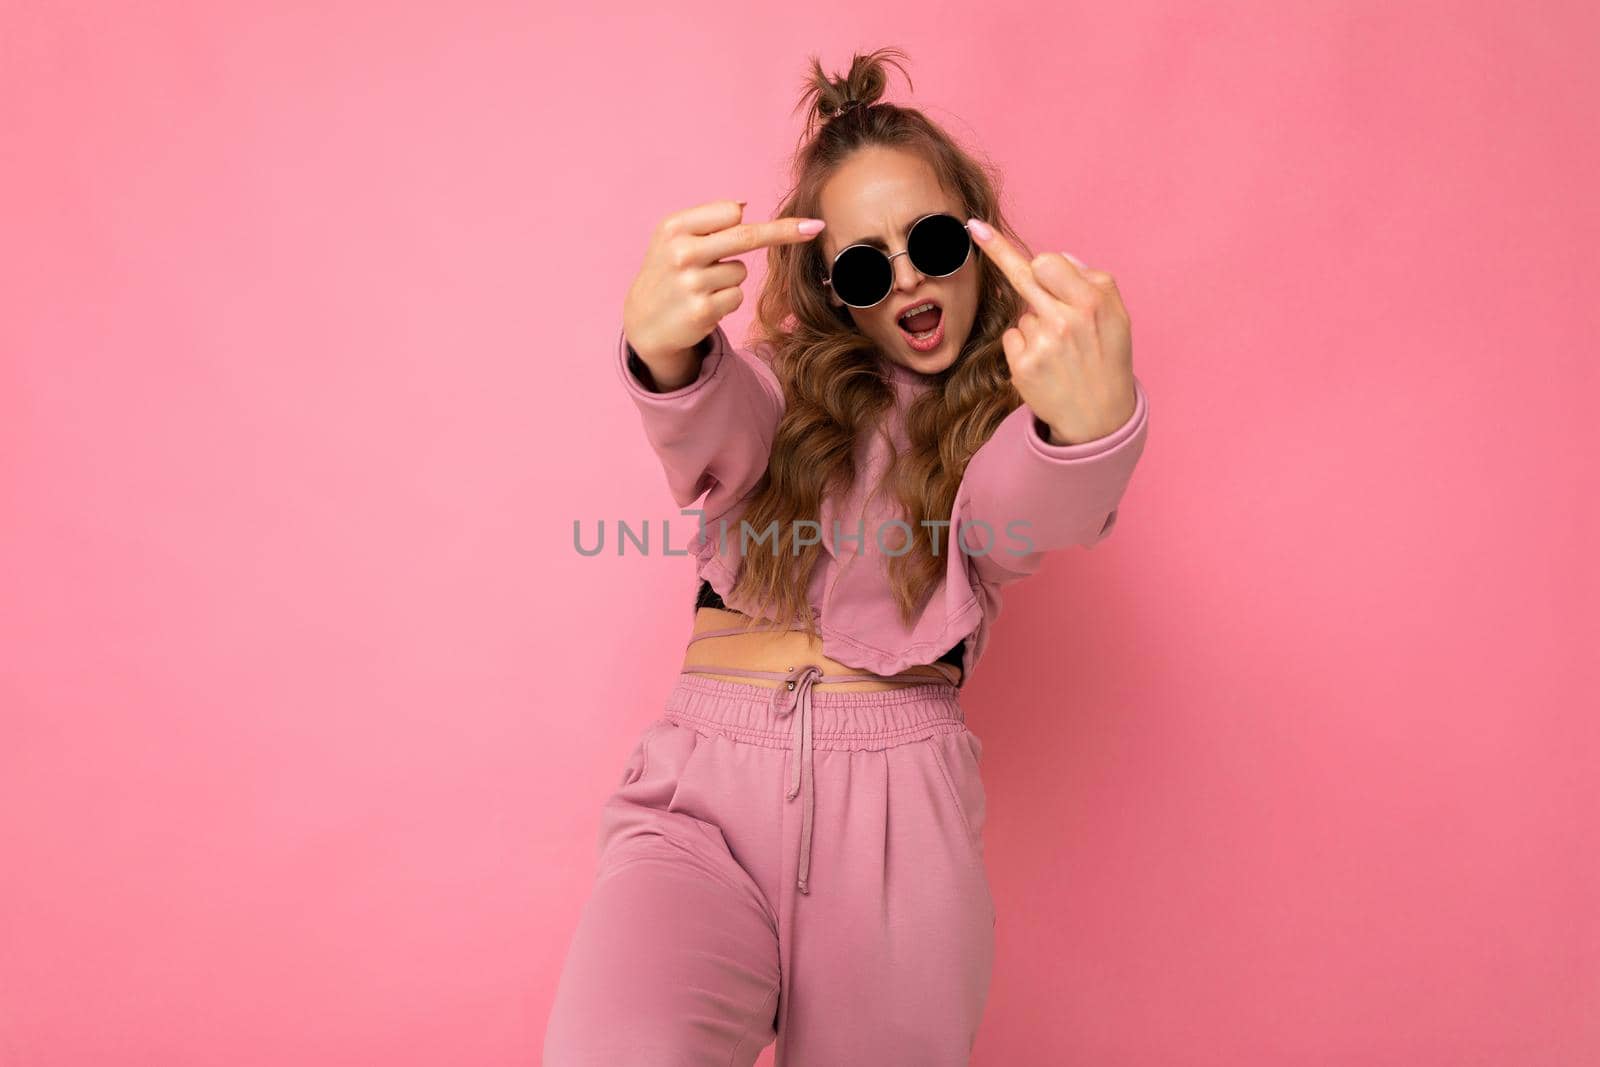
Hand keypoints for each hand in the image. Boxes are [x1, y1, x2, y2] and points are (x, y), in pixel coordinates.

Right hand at [622, 199, 825, 370]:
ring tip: (700, 286)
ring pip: (741, 272)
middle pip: (746, 236)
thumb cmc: (666, 271)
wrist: (642, 320)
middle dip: (784, 231)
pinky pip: (736, 297)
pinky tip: (703, 303)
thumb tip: (743, 206)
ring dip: (728, 279)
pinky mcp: (702, 311)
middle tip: (815, 227)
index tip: (794, 218)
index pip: (729, 213)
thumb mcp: (673, 238)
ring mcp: (691, 283)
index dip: (752, 218)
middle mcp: (681, 253)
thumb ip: (707, 221)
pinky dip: (726, 300)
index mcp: (674, 228)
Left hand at [967, 220, 1135, 445]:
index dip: (1021, 253)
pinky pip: (1012, 337)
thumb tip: (1058, 260)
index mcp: (1093, 302)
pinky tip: (1044, 363)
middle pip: (1023, 275)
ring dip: (1036, 322)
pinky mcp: (1023, 366)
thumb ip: (1092, 281)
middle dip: (998, 252)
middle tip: (975, 228)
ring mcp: (1042, 344)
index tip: (983, 231)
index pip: (1045, 262)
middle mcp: (1067, 320)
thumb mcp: (1117, 316)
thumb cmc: (1107, 358)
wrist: (1100, 416)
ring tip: (1060, 349)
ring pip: (1022, 311)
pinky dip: (1023, 346)